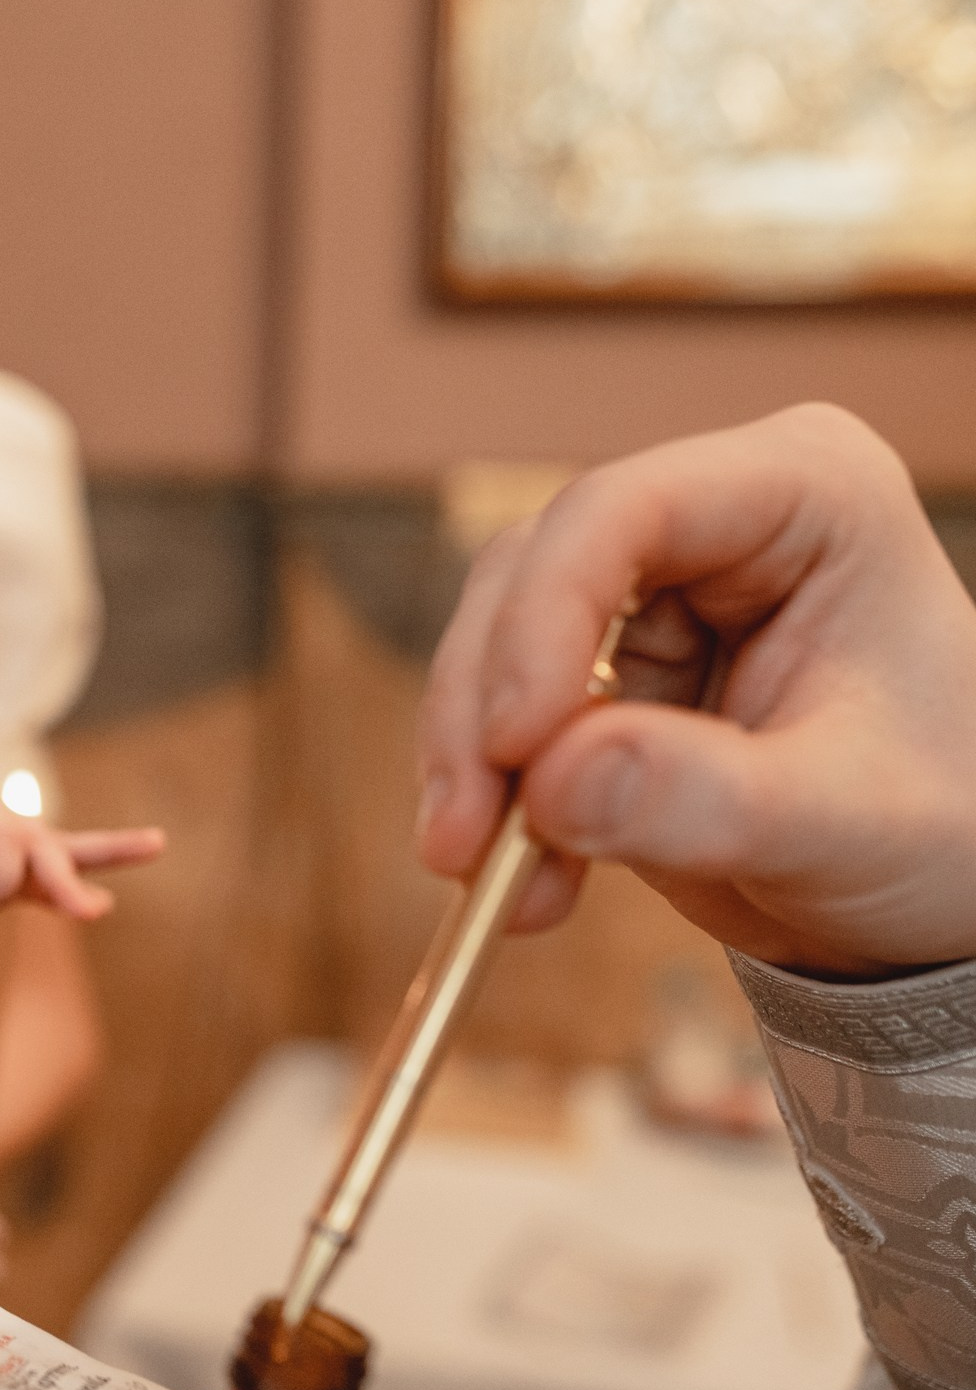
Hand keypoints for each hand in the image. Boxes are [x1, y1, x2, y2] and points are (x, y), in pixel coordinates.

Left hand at [0, 778, 164, 973]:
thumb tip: (7, 884)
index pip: (3, 836)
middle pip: (38, 844)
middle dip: (60, 877)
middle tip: (89, 912)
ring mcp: (13, 849)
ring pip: (63, 852)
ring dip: (109, 853)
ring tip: (154, 843)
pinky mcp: (21, 883)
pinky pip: (61, 877)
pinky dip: (92, 876)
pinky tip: (145, 852)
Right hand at [419, 403, 975, 976]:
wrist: (937, 895)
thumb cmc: (945, 830)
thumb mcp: (847, 823)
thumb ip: (711, 800)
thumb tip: (551, 783)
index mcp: (807, 493)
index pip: (624, 510)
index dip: (543, 618)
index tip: (511, 745)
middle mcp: (714, 522)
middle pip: (531, 575)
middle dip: (484, 712)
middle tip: (462, 837)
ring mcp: (651, 598)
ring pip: (493, 647)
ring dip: (472, 767)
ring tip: (483, 875)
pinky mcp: (607, 676)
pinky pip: (504, 724)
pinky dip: (496, 806)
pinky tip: (526, 891)